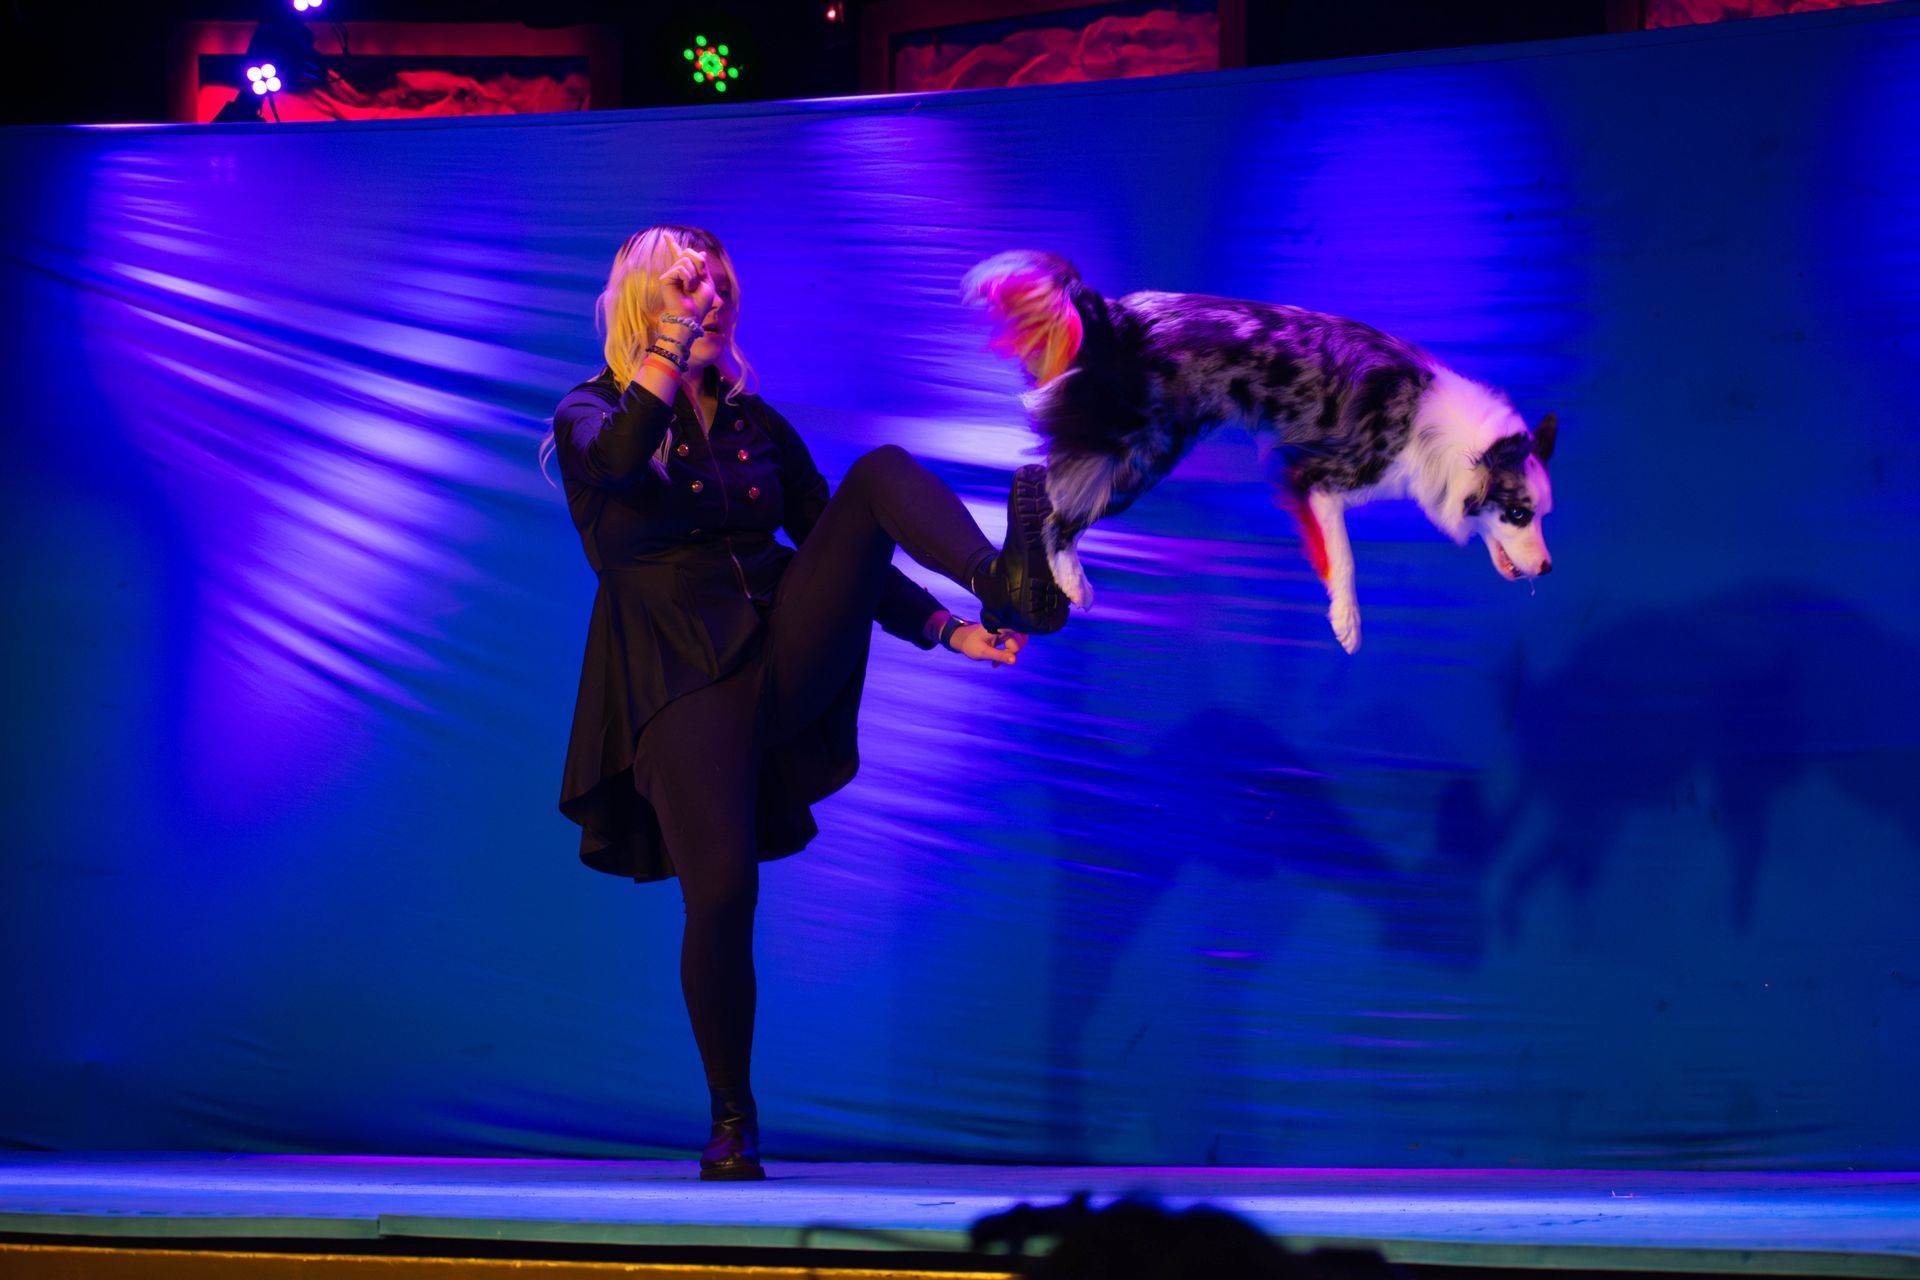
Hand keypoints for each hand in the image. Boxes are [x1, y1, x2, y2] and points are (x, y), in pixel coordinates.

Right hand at [658, 248, 718, 366]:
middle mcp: (676, 271)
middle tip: (698, 280)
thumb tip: (701, 252)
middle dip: (699, 264)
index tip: (666, 234)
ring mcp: (670, 274)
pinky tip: (686, 288)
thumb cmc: (699, 304)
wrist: (691, 316)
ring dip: (694, 275)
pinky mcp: (665, 278)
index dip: (672, 244)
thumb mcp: (707, 283)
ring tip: (691, 288)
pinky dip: (689, 278)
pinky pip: (682, 268)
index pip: (679, 254)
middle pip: (689, 252)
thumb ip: (703, 267)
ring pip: (686, 260)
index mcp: (685, 272)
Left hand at [954, 623, 1025, 665]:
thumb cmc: (970, 644)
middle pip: (1020, 641)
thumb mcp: (983, 652)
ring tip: (998, 660)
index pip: (1017, 642)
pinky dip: (1008, 651)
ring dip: (1011, 653)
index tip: (999, 660)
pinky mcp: (1004, 633)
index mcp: (1000, 628)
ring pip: (1019, 641)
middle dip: (1012, 653)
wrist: (961, 638)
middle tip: (998, 661)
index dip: (1011, 652)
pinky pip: (1014, 642)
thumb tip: (1014, 661)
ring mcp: (1005, 629)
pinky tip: (997, 659)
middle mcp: (1005, 626)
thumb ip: (999, 656)